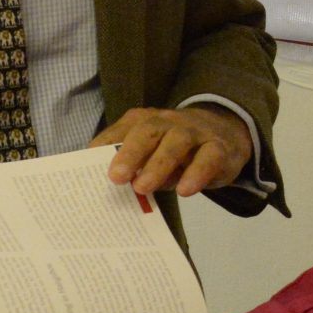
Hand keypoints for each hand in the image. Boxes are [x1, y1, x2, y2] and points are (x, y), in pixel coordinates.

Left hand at [92, 104, 251, 195]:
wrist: (224, 134)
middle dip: (130, 153)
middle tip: (116, 178)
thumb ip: (133, 166)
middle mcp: (168, 122)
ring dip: (159, 164)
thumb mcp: (151, 154)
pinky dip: (196, 173)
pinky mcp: (218, 148)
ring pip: (177, 141)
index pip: (122, 130)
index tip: (89, 165)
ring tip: (143, 188)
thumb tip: (109, 189)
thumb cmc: (175, 149)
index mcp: (145, 121)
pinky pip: (208, 157)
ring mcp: (195, 133)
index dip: (105, 145)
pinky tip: (185, 190)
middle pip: (148, 131)